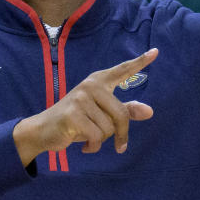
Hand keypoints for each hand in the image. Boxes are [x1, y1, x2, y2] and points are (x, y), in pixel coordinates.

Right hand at [13, 49, 157, 164]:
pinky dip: (93, 147)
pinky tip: (85, 147)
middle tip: (118, 145)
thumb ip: (126, 111)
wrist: (44, 130)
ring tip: (88, 136)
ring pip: (109, 128)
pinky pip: (97, 136)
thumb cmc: (77, 121)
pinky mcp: (73, 114)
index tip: (156, 52)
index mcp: (99, 81)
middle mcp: (91, 85)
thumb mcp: (103, 115)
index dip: (140, 62)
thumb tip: (150, 111)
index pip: (123, 70)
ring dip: (102, 140)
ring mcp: (80, 98)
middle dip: (120, 134)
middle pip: (122, 114)